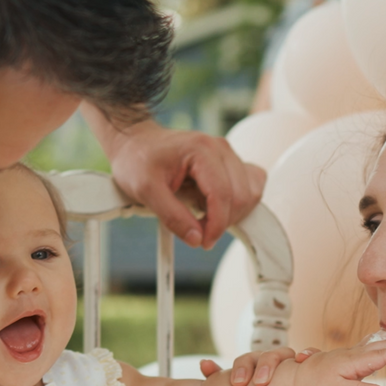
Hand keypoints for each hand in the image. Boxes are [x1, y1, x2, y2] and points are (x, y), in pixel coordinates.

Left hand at [90, 106, 265, 248]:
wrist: (135, 142)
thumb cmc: (137, 161)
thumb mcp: (145, 190)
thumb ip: (172, 216)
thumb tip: (197, 240)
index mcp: (202, 150)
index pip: (223, 194)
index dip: (216, 225)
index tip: (203, 243)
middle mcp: (221, 148)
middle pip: (242, 196)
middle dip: (223, 222)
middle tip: (199, 233)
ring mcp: (228, 154)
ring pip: (250, 193)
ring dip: (232, 214)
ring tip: (204, 219)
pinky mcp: (230, 162)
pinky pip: (251, 185)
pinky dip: (239, 204)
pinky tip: (215, 209)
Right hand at [199, 348, 346, 385]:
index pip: (308, 369)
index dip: (303, 359)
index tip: (298, 360)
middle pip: (277, 364)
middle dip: (267, 362)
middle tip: (261, 379)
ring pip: (254, 373)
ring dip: (243, 367)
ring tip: (234, 379)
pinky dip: (217, 379)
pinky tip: (207, 369)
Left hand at [291, 337, 385, 385]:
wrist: (295, 381)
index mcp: (354, 362)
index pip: (384, 355)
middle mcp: (353, 355)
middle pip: (383, 347)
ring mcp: (350, 355)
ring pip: (376, 346)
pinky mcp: (347, 359)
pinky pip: (370, 349)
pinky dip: (382, 346)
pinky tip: (385, 344)